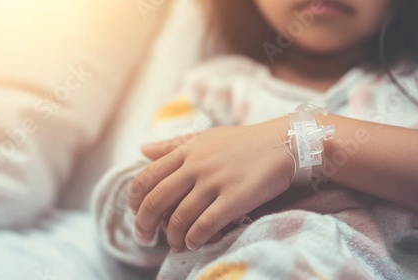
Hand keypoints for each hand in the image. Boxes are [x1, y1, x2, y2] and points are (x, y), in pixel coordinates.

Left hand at [128, 117, 294, 250]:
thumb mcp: (204, 136)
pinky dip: (194, 239)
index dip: (134, 200)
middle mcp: (196, 166)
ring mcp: (215, 182)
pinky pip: (205, 225)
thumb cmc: (243, 141)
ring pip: (179, 218)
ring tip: (176, 244)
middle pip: (155, 201)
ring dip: (172, 237)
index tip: (135, 213)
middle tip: (144, 238)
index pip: (146, 177)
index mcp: (186, 151)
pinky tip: (194, 243)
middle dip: (144, 224)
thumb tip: (142, 148)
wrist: (283, 143)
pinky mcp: (235, 198)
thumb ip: (172, 144)